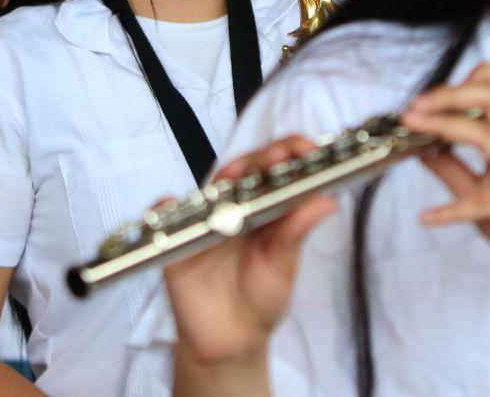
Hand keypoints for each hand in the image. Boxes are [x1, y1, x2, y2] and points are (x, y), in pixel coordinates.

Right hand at [164, 136, 335, 365]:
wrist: (230, 340)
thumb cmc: (260, 298)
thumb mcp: (283, 265)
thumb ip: (296, 232)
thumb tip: (326, 201)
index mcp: (266, 208)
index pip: (276, 169)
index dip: (290, 152)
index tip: (308, 148)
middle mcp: (235, 207)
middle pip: (245, 170)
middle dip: (262, 158)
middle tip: (280, 155)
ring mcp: (207, 221)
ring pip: (211, 188)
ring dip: (222, 176)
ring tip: (235, 172)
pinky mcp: (180, 241)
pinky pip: (165, 218)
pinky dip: (163, 206)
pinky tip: (169, 202)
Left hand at [400, 64, 489, 286]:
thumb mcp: (483, 192)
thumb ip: (453, 169)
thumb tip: (421, 149)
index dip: (461, 84)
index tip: (424, 100)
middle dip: (451, 94)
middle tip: (416, 105)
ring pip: (489, 135)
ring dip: (448, 126)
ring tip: (415, 128)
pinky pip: (489, 200)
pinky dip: (454, 209)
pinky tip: (429, 217)